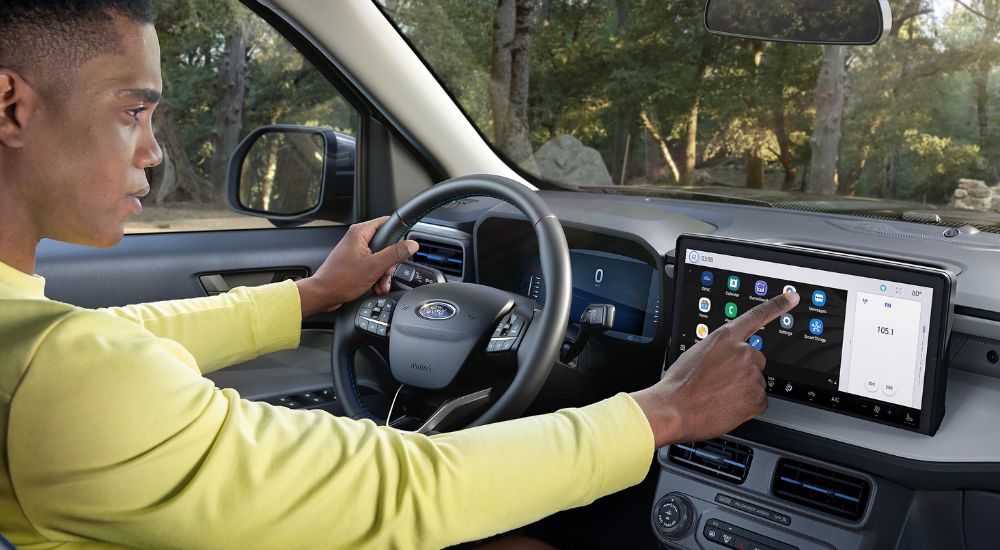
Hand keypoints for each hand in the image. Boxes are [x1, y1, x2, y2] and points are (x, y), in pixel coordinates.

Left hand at [295, 217, 418, 316]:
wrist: (323, 295)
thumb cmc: (340, 280)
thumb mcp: (374, 266)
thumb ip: (395, 254)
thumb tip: (411, 245)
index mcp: (360, 233)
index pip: (386, 223)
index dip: (398, 233)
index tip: (405, 244)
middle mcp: (357, 239)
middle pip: (386, 244)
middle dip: (390, 263)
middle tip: (386, 272)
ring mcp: (356, 251)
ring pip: (380, 257)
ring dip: (384, 273)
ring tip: (380, 283)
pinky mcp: (355, 263)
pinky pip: (372, 266)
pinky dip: (376, 276)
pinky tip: (375, 286)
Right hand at [630, 292, 798, 446]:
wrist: (674, 409)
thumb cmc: (679, 385)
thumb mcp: (696, 354)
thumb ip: (720, 350)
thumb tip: (728, 359)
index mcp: (725, 338)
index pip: (756, 316)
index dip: (777, 305)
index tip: (792, 297)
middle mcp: (742, 352)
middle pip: (756, 360)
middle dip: (743, 371)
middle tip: (721, 383)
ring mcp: (752, 375)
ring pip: (756, 382)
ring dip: (743, 390)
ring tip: (719, 395)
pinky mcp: (756, 398)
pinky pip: (759, 402)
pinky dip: (746, 406)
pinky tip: (727, 406)